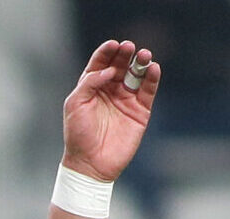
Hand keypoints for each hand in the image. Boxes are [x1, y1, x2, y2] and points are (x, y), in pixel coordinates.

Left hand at [62, 39, 159, 182]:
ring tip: (144, 54)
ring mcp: (126, 100)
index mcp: (92, 88)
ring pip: (136, 75)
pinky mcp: (140, 111)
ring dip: (141, 63)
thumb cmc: (78, 135)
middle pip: (120, 66)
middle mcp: (110, 91)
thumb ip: (89, 83)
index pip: (100, 64)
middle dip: (124, 55)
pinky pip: (148, 91)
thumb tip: (109, 70)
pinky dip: (152, 78)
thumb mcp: (75, 105)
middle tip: (129, 47)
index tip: (112, 44)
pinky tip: (153, 68)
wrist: (91, 163)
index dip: (106, 52)